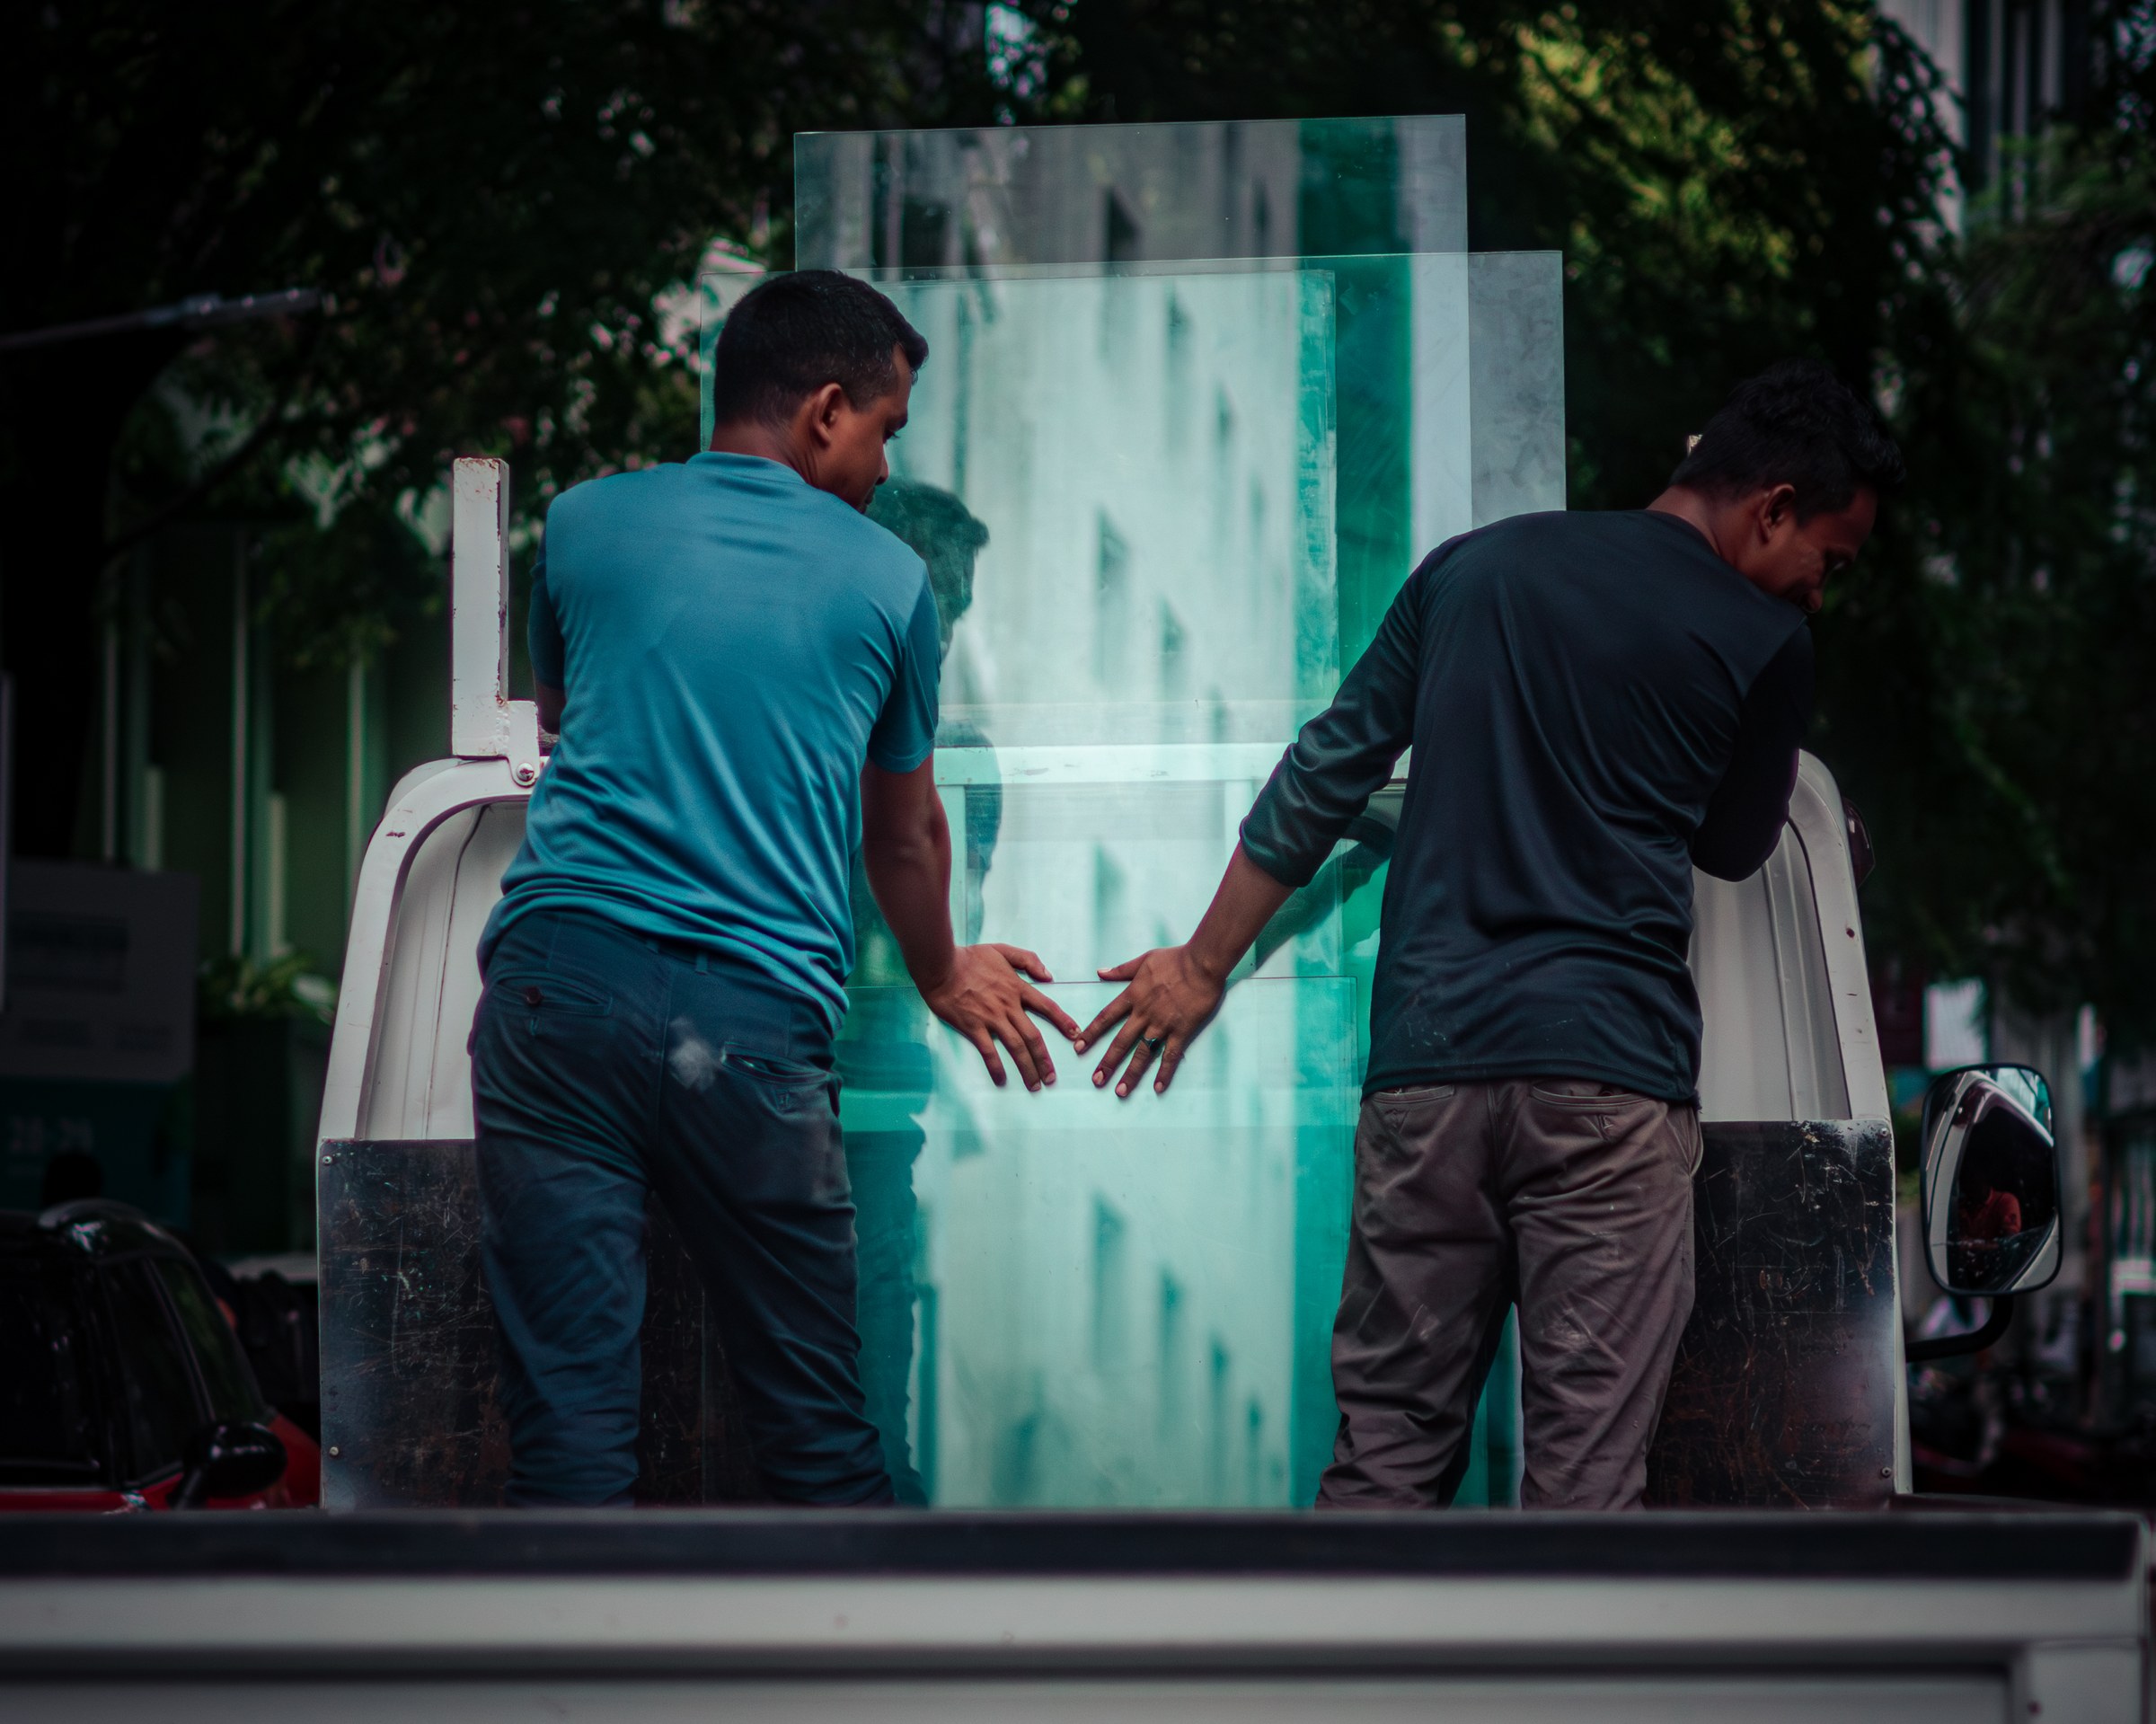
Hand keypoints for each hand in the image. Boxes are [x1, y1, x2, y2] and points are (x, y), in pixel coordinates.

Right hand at [919, 944, 1079, 1091]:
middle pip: (1033, 1036)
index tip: (1076, 1035)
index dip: (1063, 1022)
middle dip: (1045, 1059)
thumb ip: (1028, 960)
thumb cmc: (969, 957)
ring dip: (1028, 1068)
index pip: (1047, 1006)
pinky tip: (1001, 1080)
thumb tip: (1049, 976)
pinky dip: (996, 1067)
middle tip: (1052, 1077)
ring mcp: (991, 1017)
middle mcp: (1009, 1006)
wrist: (941, 965)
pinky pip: (989, 1051)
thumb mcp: (1002, 950)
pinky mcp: (973, 1026)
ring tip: (1035, 1084)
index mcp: (1017, 987)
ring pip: (1016, 1047)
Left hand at [1077, 946, 1226, 1097]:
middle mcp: (1144, 1014)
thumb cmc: (1175, 959)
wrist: (1203, 963)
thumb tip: (1100, 972)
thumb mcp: (1144, 960)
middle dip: (1107, 1062)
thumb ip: (1121, 970)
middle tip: (1096, 1080)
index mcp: (1133, 996)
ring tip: (1120, 1091)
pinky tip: (1158, 1088)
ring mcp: (1163, 1024)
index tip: (1078, 1048)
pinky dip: (1164, 1072)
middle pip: (1121, 1041)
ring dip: (1130, 1074)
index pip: (1106, 1017)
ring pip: (1143, 1053)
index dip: (1091, 1033)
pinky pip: (1171, 1055)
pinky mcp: (1182, 1031)